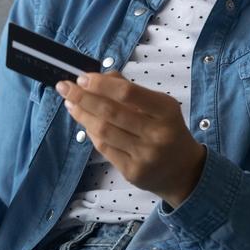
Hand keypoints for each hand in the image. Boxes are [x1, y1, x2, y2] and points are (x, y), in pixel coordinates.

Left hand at [56, 71, 205, 208]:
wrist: (184, 172)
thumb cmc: (167, 130)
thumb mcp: (159, 105)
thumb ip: (130, 90)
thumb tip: (98, 77)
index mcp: (165, 110)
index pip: (127, 93)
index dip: (101, 84)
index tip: (82, 78)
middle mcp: (156, 134)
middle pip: (110, 112)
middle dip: (83, 97)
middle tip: (65, 87)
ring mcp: (144, 155)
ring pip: (103, 131)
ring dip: (82, 115)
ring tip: (71, 104)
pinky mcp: (132, 172)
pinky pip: (105, 149)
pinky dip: (92, 133)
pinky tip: (86, 123)